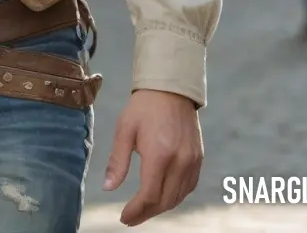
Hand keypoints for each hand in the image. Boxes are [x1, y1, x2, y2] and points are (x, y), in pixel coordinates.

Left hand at [103, 89, 203, 225]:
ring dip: (160, 207)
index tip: (123, 217)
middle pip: (164, 202)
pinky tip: (162, 196)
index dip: (136, 211)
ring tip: (143, 209)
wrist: (170, 88)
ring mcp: (192, 161)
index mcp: (159, 154)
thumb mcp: (124, 130)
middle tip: (131, 218)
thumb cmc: (143, 107)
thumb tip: (107, 187)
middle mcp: (179, 161)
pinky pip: (188, 187)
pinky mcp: (199, 158)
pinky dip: (175, 197)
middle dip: (146, 213)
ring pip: (178, 198)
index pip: (149, 196)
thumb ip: (117, 161)